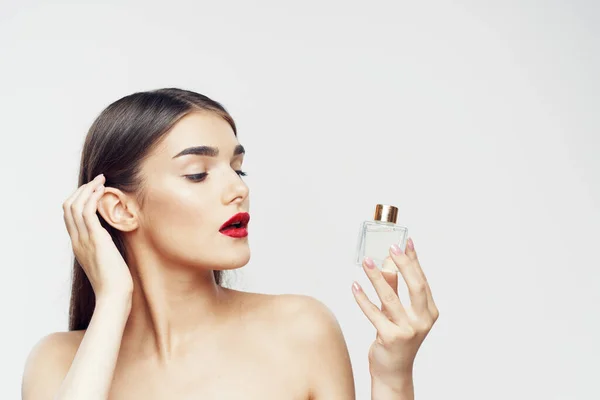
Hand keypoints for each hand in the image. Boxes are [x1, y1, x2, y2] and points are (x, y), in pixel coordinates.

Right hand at [62, 174, 132, 299]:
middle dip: (82, 190)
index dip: (78, 199)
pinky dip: (93, 198)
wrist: (114, 295)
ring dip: (88, 190)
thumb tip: (110, 236)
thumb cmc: (114, 281)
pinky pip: (88, 213)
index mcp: (77, 245)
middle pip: (68, 207)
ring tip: (101, 181)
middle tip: (97, 181)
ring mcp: (84, 240)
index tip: (93, 189)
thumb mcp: (104, 260)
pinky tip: (103, 192)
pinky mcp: (96, 239)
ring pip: (76, 206)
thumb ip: (102, 246)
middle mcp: (77, 240)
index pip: (69, 216)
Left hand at [352, 238, 438, 391]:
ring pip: (391, 298)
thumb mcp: (399, 311)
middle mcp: (422, 321)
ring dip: (377, 278)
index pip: (422, 280)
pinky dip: (363, 299)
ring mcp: (408, 330)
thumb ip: (395, 288)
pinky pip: (374, 314)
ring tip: (367, 262)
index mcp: (429, 312)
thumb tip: (388, 262)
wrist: (393, 371)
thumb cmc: (397, 338)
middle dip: (404, 264)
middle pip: (415, 286)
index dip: (414, 260)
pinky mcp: (390, 338)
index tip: (406, 241)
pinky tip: (355, 286)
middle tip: (391, 247)